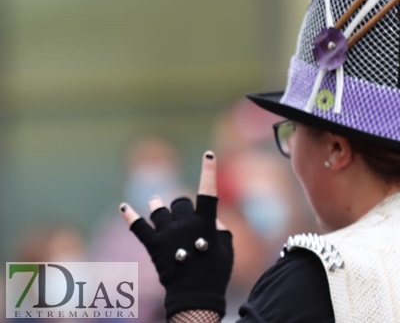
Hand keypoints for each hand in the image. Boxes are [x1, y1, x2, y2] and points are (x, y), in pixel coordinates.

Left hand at [119, 151, 233, 318]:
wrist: (195, 295)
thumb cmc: (216, 271)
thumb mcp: (227, 247)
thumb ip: (220, 228)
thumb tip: (212, 219)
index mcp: (206, 223)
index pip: (209, 192)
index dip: (209, 172)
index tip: (208, 154)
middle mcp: (185, 224)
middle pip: (180, 202)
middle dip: (182, 206)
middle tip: (184, 218)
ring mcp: (168, 234)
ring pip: (160, 210)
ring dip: (159, 206)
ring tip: (157, 202)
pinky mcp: (153, 246)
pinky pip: (138, 227)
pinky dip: (130, 216)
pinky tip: (123, 206)